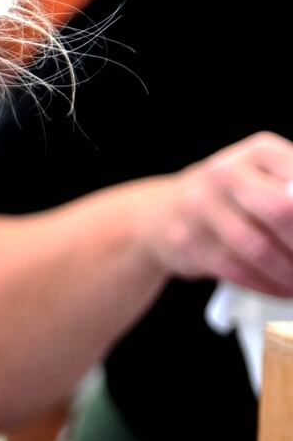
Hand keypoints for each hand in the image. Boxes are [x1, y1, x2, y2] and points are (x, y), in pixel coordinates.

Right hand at [145, 132, 292, 296]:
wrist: (161, 214)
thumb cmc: (232, 198)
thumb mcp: (266, 178)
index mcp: (258, 152)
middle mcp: (225, 172)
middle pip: (282, 210)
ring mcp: (200, 206)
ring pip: (259, 248)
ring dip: (290, 273)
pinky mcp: (187, 241)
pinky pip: (236, 270)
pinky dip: (267, 285)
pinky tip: (283, 288)